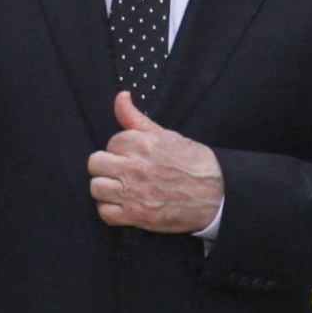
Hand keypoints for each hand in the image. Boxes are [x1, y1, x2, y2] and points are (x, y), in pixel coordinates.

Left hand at [87, 91, 224, 232]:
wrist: (216, 194)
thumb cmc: (195, 164)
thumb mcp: (167, 135)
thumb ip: (137, 118)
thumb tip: (121, 96)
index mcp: (142, 144)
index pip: (111, 143)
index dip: (121, 150)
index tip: (133, 157)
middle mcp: (134, 167)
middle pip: (95, 164)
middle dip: (107, 166)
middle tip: (122, 171)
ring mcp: (133, 193)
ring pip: (96, 188)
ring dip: (107, 188)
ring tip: (121, 188)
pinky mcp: (136, 215)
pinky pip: (104, 213)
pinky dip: (110, 210)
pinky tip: (123, 205)